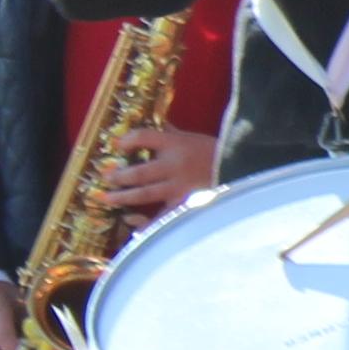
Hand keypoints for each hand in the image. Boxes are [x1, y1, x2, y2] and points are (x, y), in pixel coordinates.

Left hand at [98, 123, 217, 219]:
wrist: (242, 168)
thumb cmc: (216, 152)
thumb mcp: (193, 138)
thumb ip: (172, 133)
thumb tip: (157, 124)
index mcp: (177, 143)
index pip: (143, 137)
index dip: (126, 140)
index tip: (117, 146)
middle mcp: (174, 165)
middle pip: (138, 171)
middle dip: (118, 176)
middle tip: (105, 178)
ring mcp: (179, 187)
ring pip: (144, 194)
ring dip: (123, 197)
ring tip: (108, 197)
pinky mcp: (186, 204)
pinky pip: (161, 217)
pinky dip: (146, 224)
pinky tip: (132, 225)